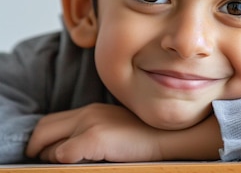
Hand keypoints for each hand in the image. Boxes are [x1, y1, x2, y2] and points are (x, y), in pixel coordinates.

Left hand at [26, 103, 163, 162]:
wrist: (167, 137)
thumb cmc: (144, 138)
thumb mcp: (115, 127)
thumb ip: (92, 130)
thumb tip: (66, 149)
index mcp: (91, 110)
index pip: (50, 122)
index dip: (43, 139)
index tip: (47, 153)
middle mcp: (87, 113)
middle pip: (42, 130)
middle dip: (37, 149)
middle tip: (44, 162)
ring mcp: (90, 125)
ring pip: (50, 147)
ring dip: (53, 160)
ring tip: (70, 165)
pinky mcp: (94, 138)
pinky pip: (63, 156)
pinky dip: (65, 164)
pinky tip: (83, 165)